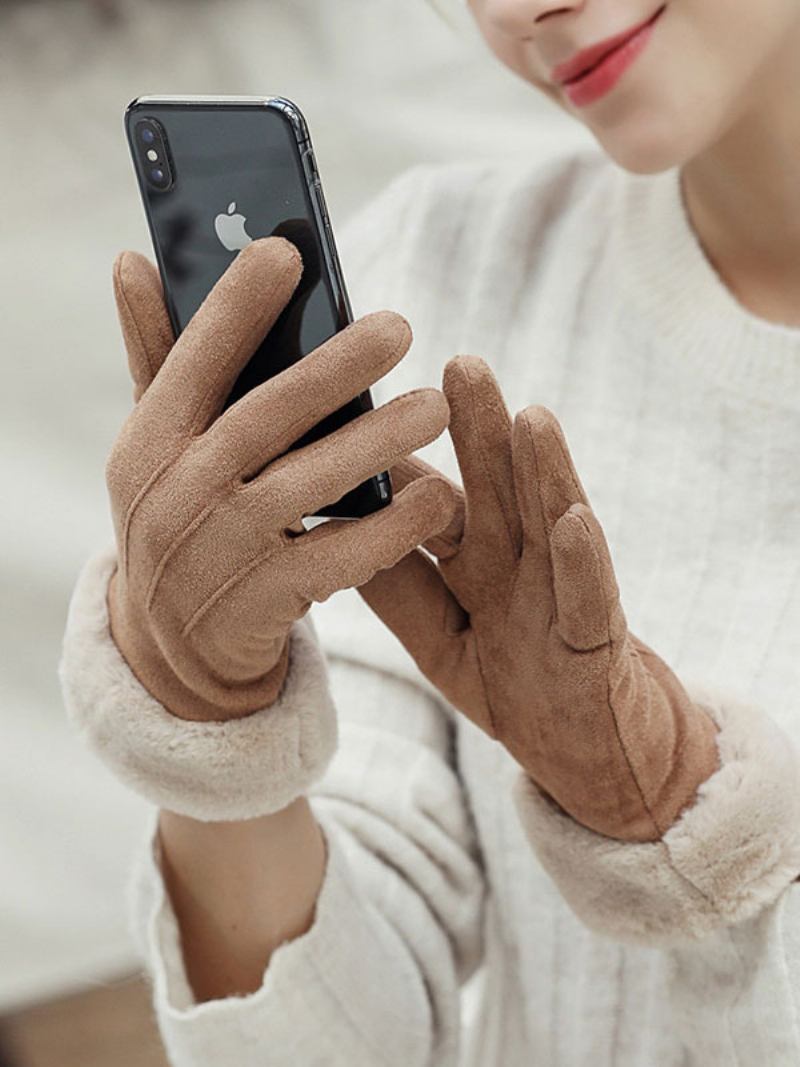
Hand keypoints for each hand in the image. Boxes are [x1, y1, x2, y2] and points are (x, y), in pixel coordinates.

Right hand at [105, 237, 454, 721]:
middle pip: (258, 422)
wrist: (176, 645)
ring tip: (435, 408)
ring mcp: (219, 553)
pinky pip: (334, 561)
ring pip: (303, 489)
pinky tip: (435, 499)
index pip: (188, 364)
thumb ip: (158, 357)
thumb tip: (135, 259)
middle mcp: (175, 495)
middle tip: (399, 326)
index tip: (287, 251)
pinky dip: (386, 531)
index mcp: (147, 443)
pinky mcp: (263, 602)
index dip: (233, 310)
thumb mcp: (158, 448)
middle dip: (328, 372)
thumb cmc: (182, 518)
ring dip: (372, 445)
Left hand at [358, 356, 720, 841]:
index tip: (367, 410)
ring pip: (551, 526)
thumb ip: (402, 596)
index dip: (402, 460)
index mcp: (473, 567)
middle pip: (495, 491)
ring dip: (542, 472)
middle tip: (459, 365)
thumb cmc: (519, 690)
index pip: (433, 504)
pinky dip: (582, 561)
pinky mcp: (599, 644)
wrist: (594, 758)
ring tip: (528, 416)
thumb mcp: (442, 646)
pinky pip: (590, 599)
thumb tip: (336, 535)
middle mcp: (517, 569)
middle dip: (479, 431)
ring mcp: (561, 600)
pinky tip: (573, 518)